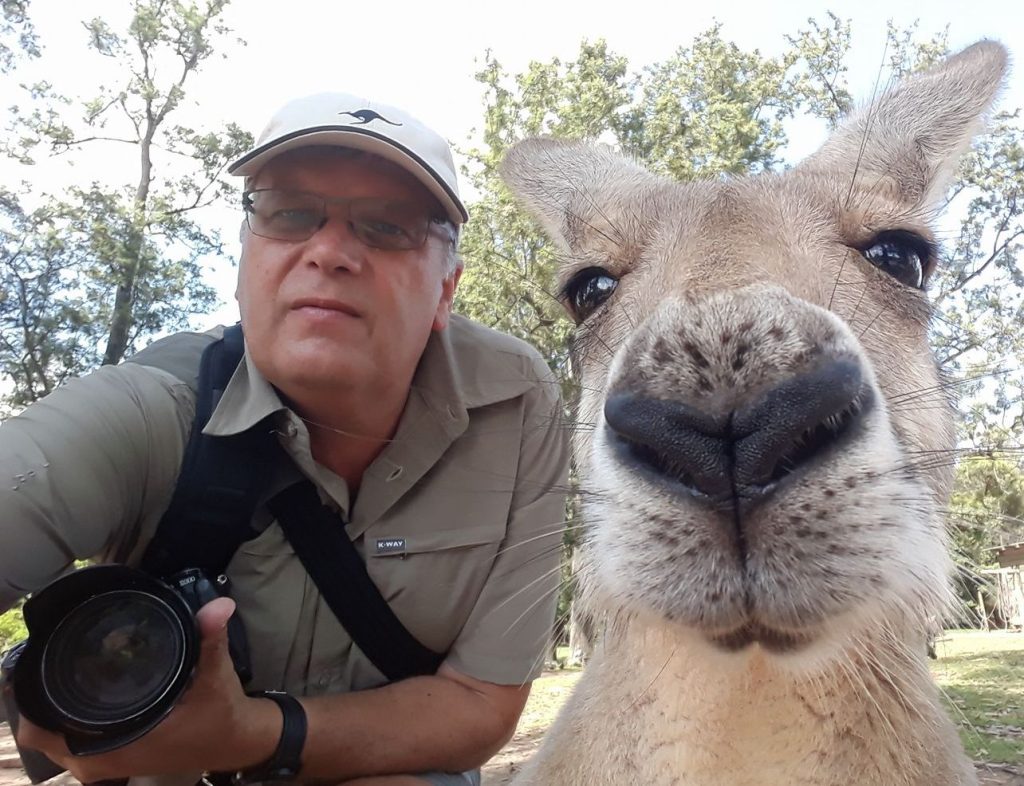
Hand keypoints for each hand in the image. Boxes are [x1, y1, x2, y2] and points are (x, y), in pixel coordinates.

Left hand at [16, 598, 280, 782]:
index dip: (32, 704)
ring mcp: (110, 766)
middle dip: (38, 705)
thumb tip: (217, 606)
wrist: (237, 742)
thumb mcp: (215, 675)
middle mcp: (106, 761)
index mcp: (120, 744)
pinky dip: (68, 727)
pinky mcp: (117, 762)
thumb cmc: (221, 713)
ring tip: (58, 679)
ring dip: (51, 718)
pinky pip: (73, 748)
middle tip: (46, 667)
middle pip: (41, 739)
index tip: (34, 671)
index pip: (46, 733)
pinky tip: (80, 700)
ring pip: (55, 746)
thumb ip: (209, 639)